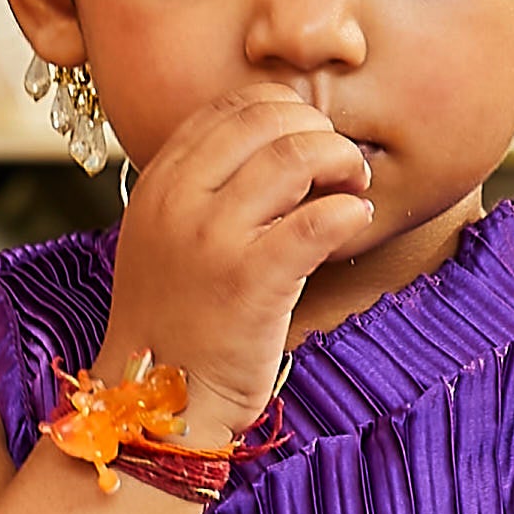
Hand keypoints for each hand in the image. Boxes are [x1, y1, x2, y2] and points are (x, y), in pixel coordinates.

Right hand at [101, 83, 376, 435]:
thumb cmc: (175, 327)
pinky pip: (319, 219)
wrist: (158, 406)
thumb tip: (275, 145)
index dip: (285, 109)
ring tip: (354, 190)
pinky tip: (355, 223)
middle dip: (320, 132)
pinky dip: (351, 212)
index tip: (308, 138)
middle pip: (269, 120)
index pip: (231, 107)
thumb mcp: (163, 240)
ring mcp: (213, 238)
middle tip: (341, 165)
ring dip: (342, 162)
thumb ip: (201, 190)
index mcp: (160, 184)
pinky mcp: (252, 279)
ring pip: (297, 156)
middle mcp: (180, 201)